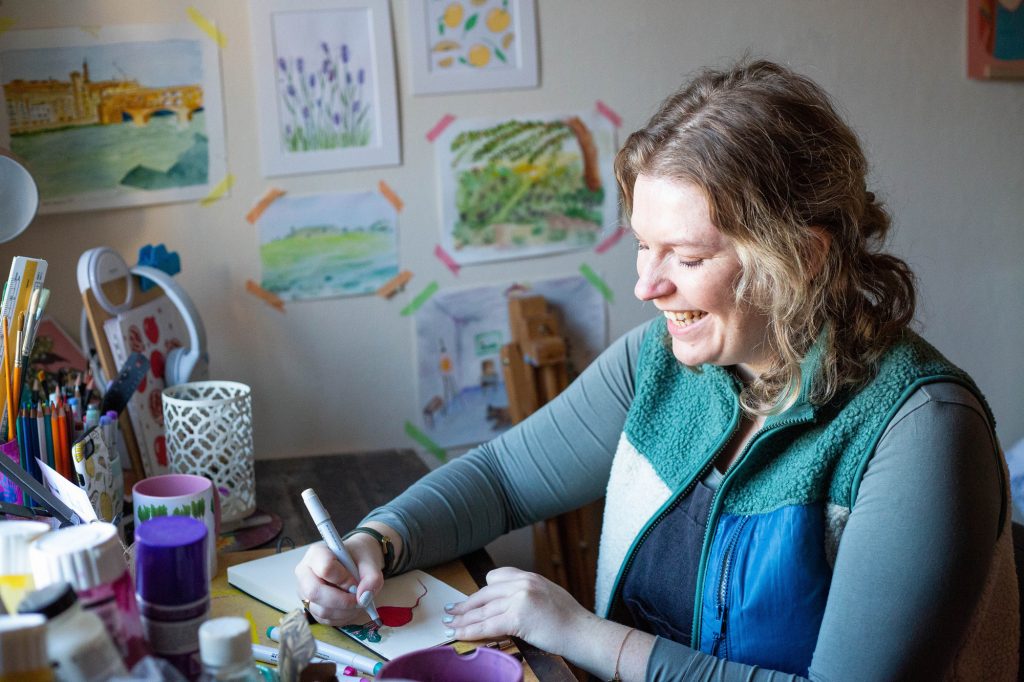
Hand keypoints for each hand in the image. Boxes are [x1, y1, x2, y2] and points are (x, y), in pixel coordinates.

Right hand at [294, 537, 384, 624]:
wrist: (356, 562)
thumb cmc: (359, 557)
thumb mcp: (370, 561)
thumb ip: (372, 577)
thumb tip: (364, 598)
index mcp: (316, 553)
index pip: (325, 568)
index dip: (343, 579)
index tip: (356, 582)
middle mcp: (305, 573)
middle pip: (315, 592)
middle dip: (341, 601)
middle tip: (358, 599)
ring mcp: (305, 592)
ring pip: (321, 610)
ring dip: (345, 611)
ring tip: (357, 601)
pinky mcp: (311, 607)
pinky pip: (325, 619)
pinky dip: (343, 617)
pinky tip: (351, 607)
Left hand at [440, 567, 596, 654]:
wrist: (583, 632)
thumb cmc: (570, 621)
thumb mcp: (547, 596)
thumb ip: (526, 595)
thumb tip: (507, 606)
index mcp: (529, 576)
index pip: (495, 577)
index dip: (480, 592)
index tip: (469, 600)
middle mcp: (522, 583)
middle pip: (485, 594)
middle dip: (466, 606)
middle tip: (451, 612)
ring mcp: (520, 599)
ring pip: (484, 611)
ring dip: (463, 620)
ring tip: (450, 626)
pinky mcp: (518, 617)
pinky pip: (488, 626)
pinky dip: (471, 631)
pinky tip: (460, 635)